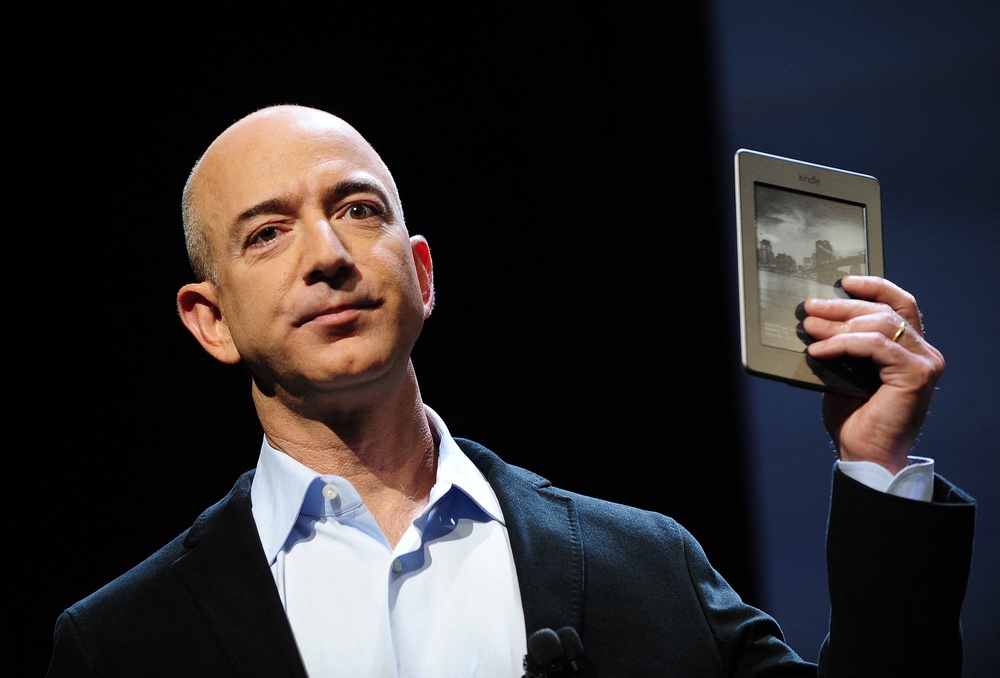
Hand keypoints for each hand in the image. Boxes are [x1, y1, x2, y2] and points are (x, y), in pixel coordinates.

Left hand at [802, 275, 944, 473]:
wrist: (864, 454)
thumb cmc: (855, 418)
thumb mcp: (844, 371)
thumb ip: (843, 345)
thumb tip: (816, 319)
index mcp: (908, 348)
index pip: (898, 304)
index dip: (873, 287)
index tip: (844, 282)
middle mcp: (922, 352)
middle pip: (884, 311)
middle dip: (842, 306)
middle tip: (810, 308)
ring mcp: (923, 362)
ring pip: (880, 324)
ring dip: (838, 323)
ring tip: (809, 327)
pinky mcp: (916, 375)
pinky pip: (875, 346)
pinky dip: (843, 344)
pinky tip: (820, 350)